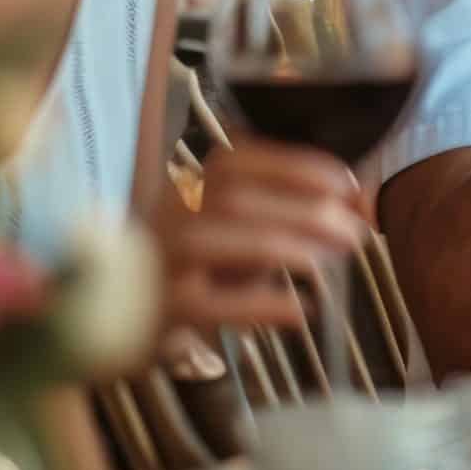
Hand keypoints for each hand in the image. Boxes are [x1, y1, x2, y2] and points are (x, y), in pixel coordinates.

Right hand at [148, 137, 368, 332]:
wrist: (117, 310)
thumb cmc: (190, 261)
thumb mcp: (227, 224)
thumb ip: (278, 210)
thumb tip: (353, 205)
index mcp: (187, 183)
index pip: (238, 159)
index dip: (297, 166)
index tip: (346, 184)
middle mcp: (169, 213)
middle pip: (236, 197)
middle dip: (305, 209)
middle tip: (353, 231)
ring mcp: (162, 260)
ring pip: (221, 241)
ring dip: (289, 247)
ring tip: (330, 260)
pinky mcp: (162, 309)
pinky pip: (215, 303)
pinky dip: (264, 305)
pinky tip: (300, 310)